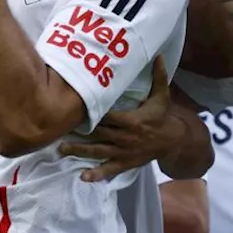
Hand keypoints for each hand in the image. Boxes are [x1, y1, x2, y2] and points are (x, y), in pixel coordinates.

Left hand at [59, 55, 178, 181]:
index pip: (108, 116)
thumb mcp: (162, 95)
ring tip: (62, 149)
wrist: (173, 140)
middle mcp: (125, 137)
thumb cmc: (162, 115)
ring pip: (99, 152)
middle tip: (59, 128)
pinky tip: (84, 177)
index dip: (92, 114)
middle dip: (79, 132)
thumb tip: (159, 55)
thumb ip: (159, 76)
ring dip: (80, 151)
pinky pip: (109, 169)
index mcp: (131, 120)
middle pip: (98, 134)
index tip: (75, 109)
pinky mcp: (125, 163)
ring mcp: (124, 152)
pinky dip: (97, 174)